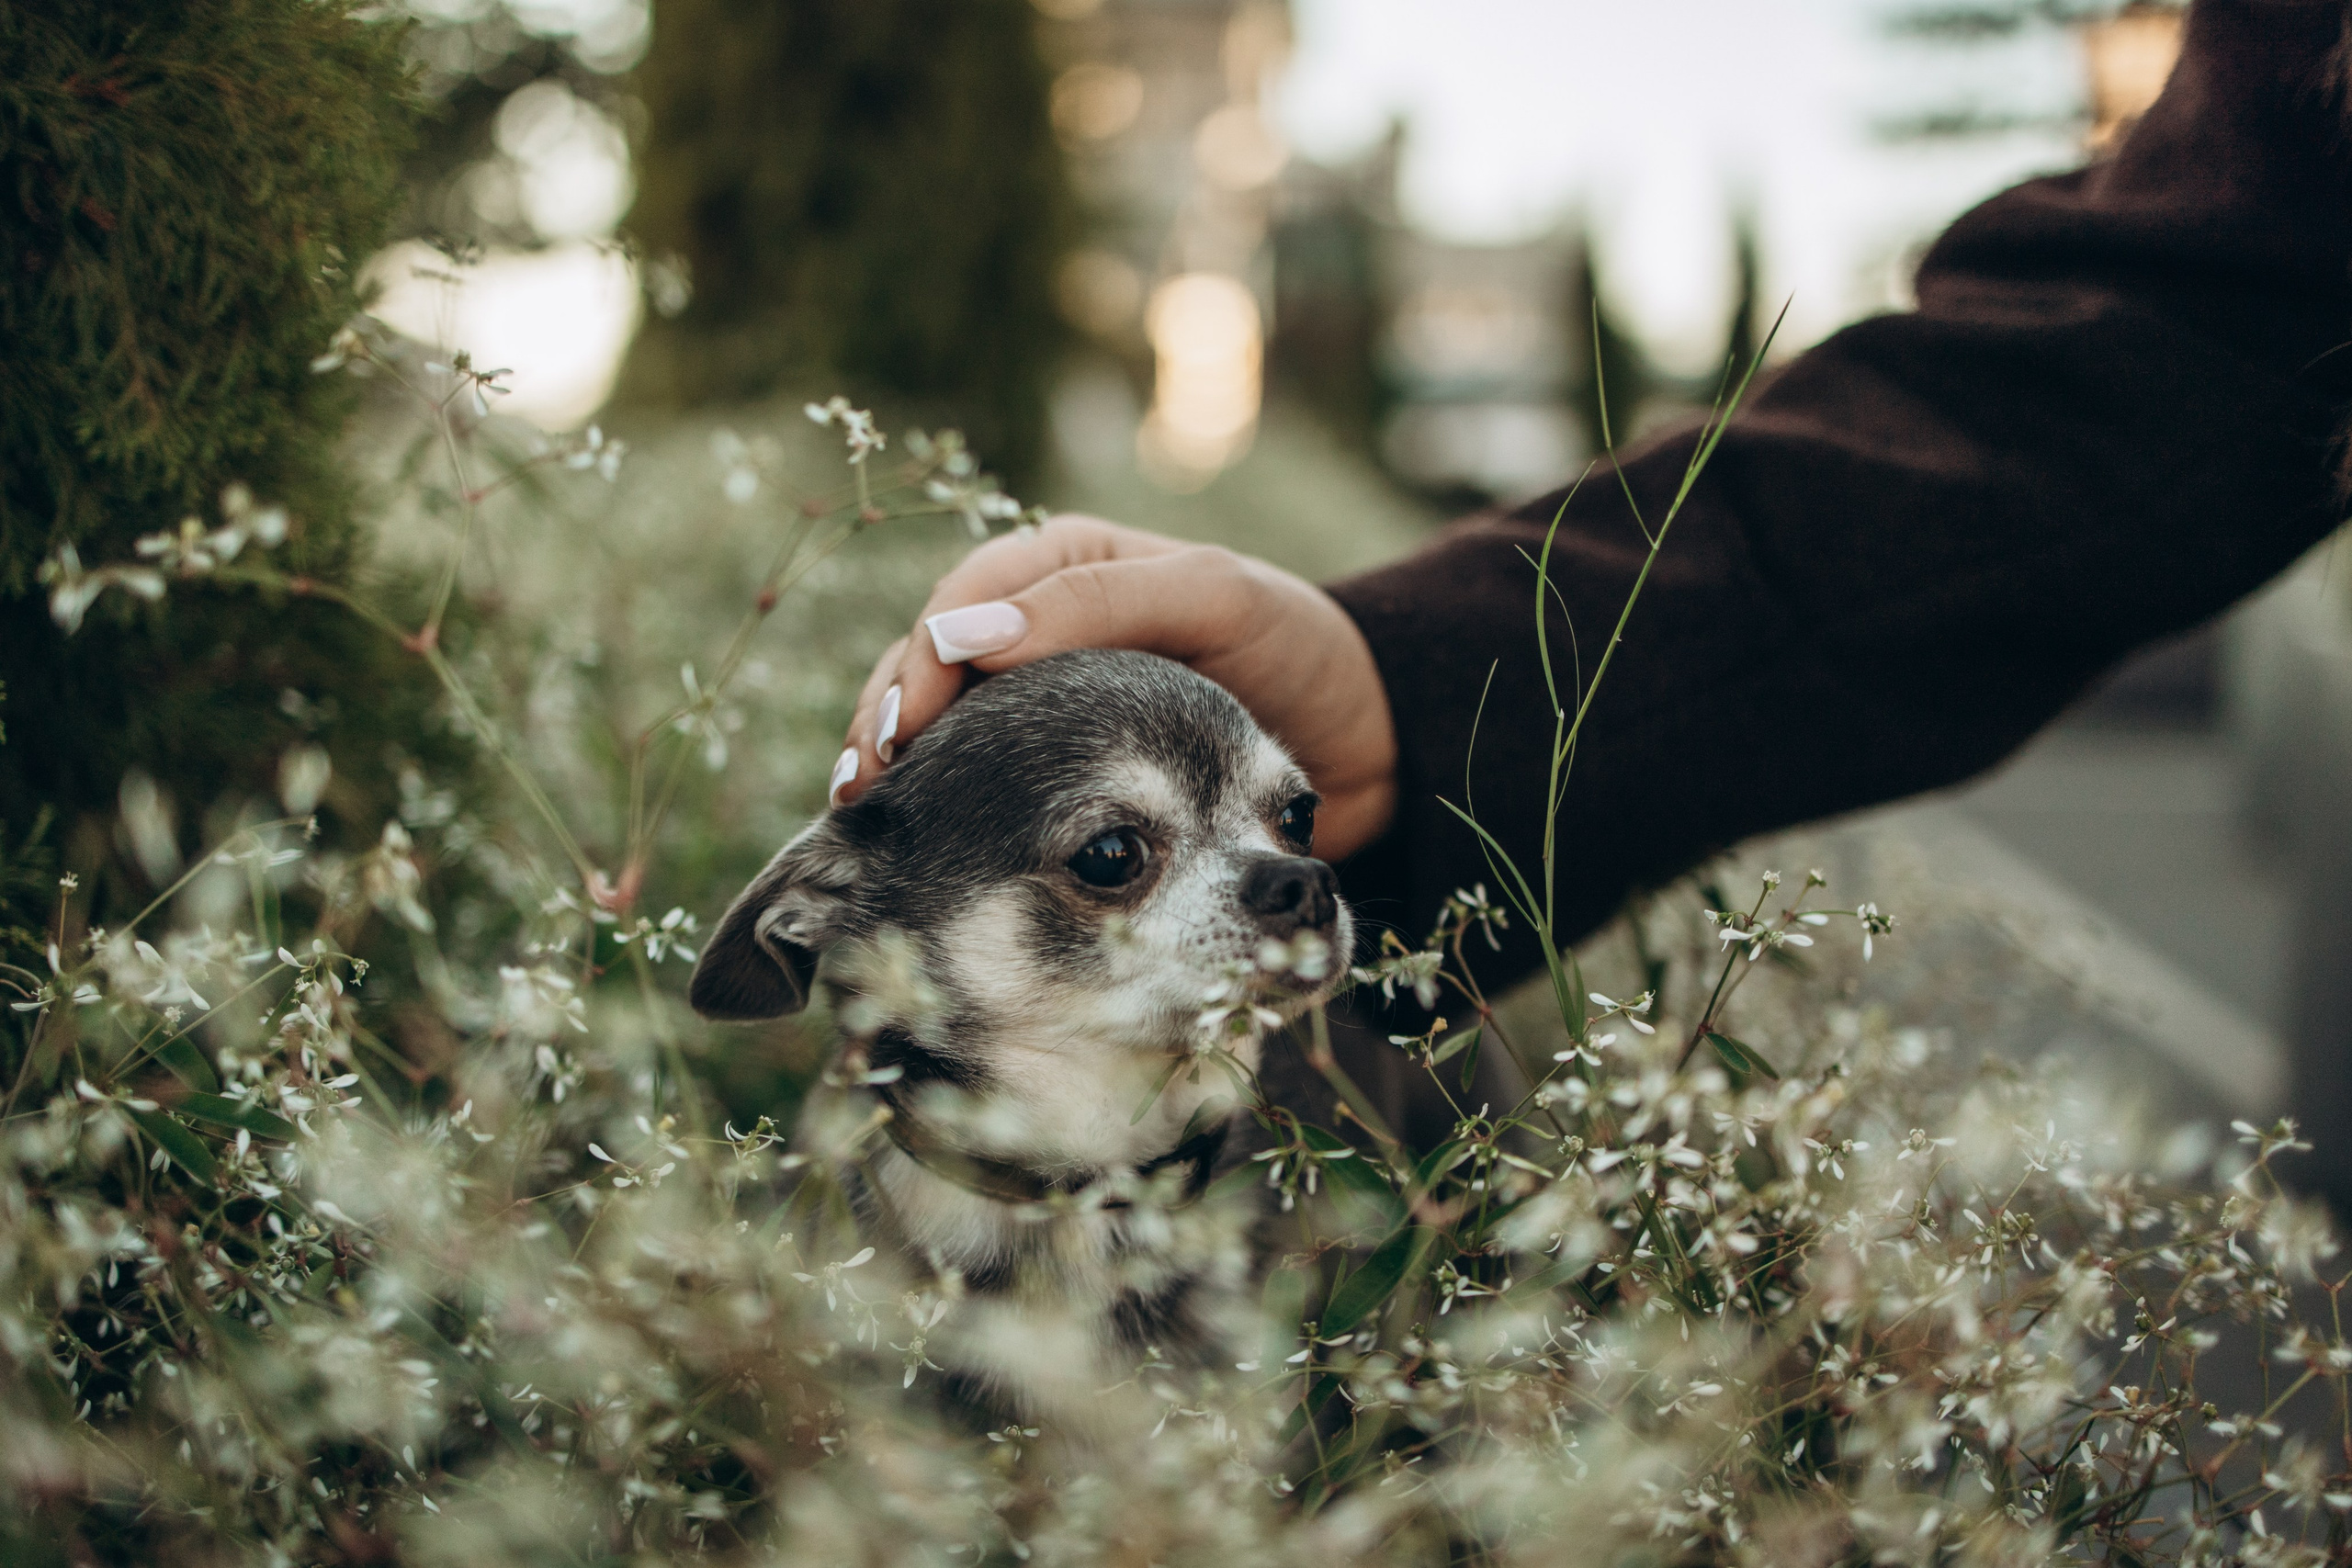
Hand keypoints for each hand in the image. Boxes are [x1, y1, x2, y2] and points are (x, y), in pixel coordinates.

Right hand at [832, 515, 1397, 860]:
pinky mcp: (1064, 769)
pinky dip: (944, 801)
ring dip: (897, 765)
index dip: (919, 658)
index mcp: (1067, 563)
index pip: (964, 600)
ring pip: (943, 723)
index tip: (906, 727)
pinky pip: (985, 776)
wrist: (1367, 739)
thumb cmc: (1297, 649)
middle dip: (886, 716)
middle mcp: (1041, 628)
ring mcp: (1046, 702)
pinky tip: (914, 838)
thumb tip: (966, 633)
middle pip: (931, 663)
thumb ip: (1101, 600)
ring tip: (867, 817)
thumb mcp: (1214, 598)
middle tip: (865, 787)